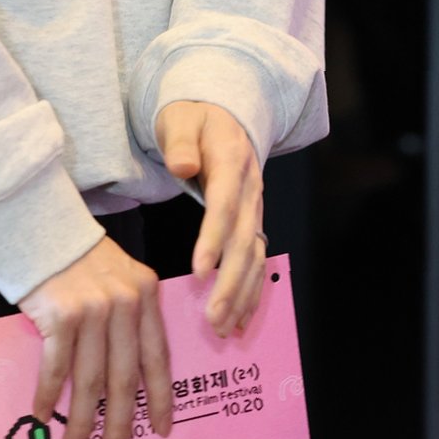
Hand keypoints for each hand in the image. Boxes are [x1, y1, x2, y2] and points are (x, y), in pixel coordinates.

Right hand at [18, 234, 172, 438]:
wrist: (37, 223)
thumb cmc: (77, 254)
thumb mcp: (118, 274)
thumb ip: (131, 312)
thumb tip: (128, 373)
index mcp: (145, 293)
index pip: (158, 356)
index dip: (160, 398)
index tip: (161, 430)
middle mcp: (124, 303)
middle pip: (125, 378)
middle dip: (120, 425)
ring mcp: (92, 310)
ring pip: (90, 381)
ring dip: (82, 422)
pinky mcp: (60, 315)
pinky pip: (56, 368)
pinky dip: (49, 396)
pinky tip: (45, 415)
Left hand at [156, 100, 265, 338]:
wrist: (222, 110)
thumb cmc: (193, 116)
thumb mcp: (181, 118)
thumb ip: (181, 142)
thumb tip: (182, 167)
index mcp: (232, 161)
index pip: (224, 204)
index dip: (214, 239)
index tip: (199, 271)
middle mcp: (251, 188)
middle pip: (245, 240)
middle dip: (230, 283)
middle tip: (212, 318)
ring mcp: (256, 207)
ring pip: (255, 257)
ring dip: (242, 295)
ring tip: (224, 329)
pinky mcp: (253, 220)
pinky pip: (258, 260)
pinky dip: (252, 291)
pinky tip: (241, 320)